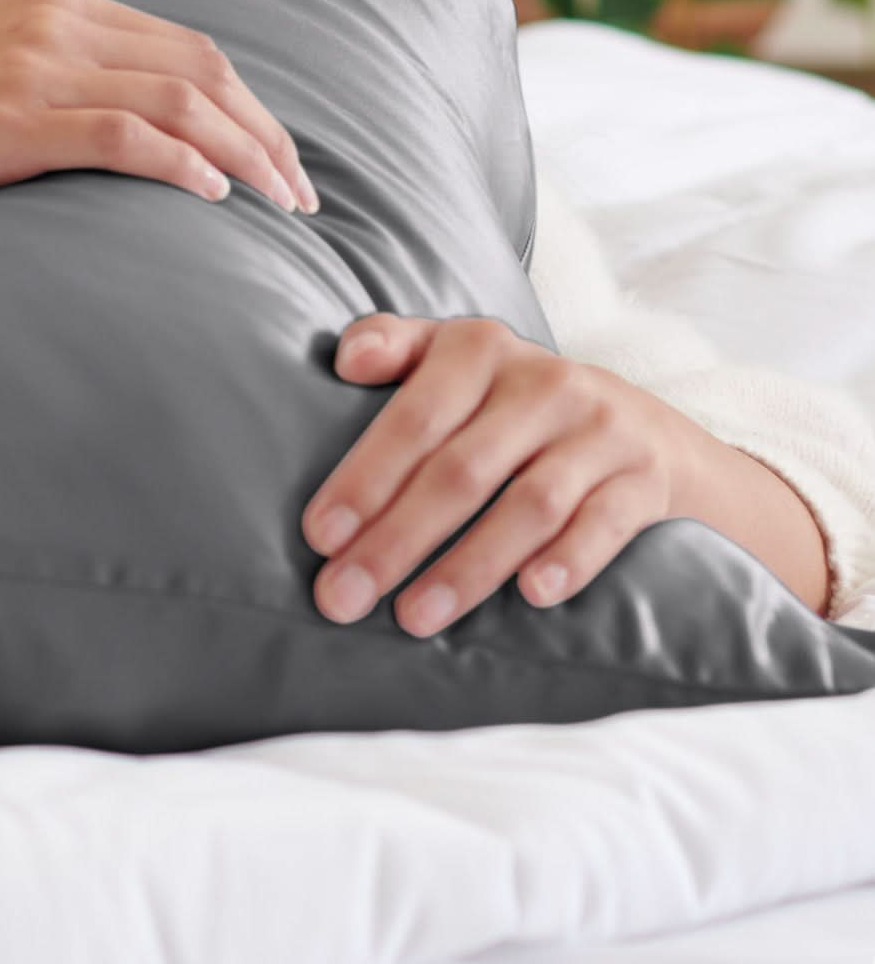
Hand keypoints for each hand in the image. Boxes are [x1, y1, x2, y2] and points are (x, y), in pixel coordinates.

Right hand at [0, 0, 317, 211]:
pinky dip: (180, 163)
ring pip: (176, 101)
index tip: (281, 155)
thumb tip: (171, 115)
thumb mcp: (16, 58)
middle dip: (262, 133)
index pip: (190, 46)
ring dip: (241, 154)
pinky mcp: (18, 120)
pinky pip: (123, 135)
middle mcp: (59, 25)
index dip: (250, 103)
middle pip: (199, 71)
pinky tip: (211, 195)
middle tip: (298, 192)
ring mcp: (38, 69)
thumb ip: (84, 67)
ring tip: (274, 200)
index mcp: (65, 2)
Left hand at [300, 313, 697, 636]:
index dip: (364, 478)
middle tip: (344, 598)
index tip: (319, 537)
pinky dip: (568, 560)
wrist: (643, 425)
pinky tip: (531, 597)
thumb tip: (346, 360)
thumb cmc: (511, 397)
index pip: (413, 418)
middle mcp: (542, 384)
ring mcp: (599, 432)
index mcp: (480, 348)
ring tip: (413, 618)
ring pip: (528, 507)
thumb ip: (394, 345)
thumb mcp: (454, 355)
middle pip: (461, 471)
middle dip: (396, 540)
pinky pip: (604, 525)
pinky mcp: (643, 480)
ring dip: (468, 568)